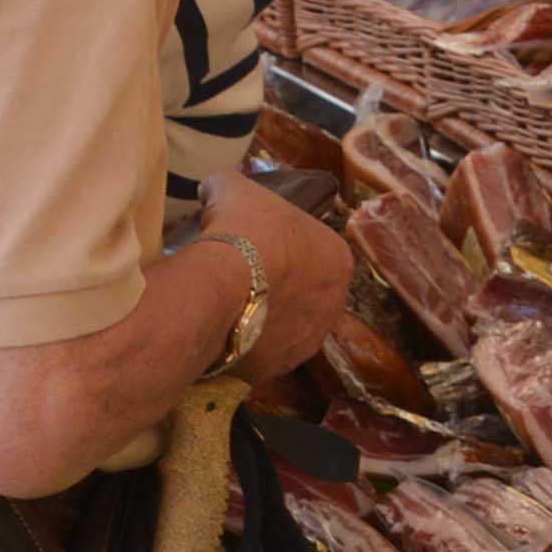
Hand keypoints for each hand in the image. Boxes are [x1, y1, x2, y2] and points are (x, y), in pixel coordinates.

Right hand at [190, 174, 350, 385]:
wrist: (221, 286)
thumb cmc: (243, 230)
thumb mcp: (234, 189)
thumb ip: (229, 183)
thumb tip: (212, 184)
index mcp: (338, 259)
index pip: (314, 251)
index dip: (282, 248)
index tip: (255, 246)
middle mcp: (334, 304)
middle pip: (302, 292)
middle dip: (276, 286)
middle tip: (240, 277)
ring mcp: (308, 340)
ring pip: (284, 326)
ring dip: (262, 318)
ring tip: (227, 306)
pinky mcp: (279, 367)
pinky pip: (261, 354)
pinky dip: (243, 345)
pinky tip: (221, 330)